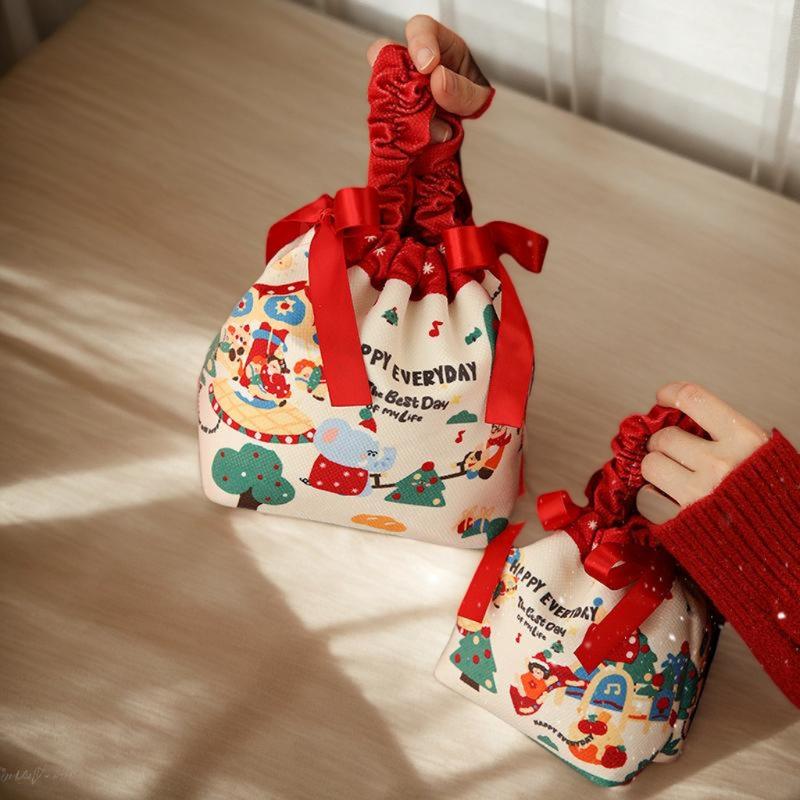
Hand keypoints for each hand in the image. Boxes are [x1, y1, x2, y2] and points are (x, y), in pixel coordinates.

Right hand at [366, 15, 491, 141]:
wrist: (465, 126)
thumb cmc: (470, 100)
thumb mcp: (478, 95)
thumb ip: (464, 90)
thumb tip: (439, 80)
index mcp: (436, 46)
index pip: (421, 29)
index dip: (420, 42)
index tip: (428, 65)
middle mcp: (411, 65)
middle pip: (388, 56)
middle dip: (396, 76)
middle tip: (414, 98)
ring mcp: (398, 88)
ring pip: (382, 91)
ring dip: (401, 111)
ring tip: (431, 129)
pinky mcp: (392, 113)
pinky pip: (386, 118)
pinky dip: (400, 129)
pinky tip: (420, 137)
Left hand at [637, 382, 768, 521]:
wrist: (785, 547)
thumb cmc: (773, 496)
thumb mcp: (762, 453)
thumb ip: (727, 433)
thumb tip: (684, 417)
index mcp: (745, 439)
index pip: (694, 398)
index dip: (671, 394)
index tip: (664, 397)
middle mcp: (721, 463)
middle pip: (665, 437)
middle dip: (662, 443)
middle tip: (671, 451)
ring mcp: (700, 492)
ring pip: (651, 464)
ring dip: (655, 468)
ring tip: (671, 475)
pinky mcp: (683, 520)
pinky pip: (647, 498)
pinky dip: (652, 497)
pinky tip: (669, 498)